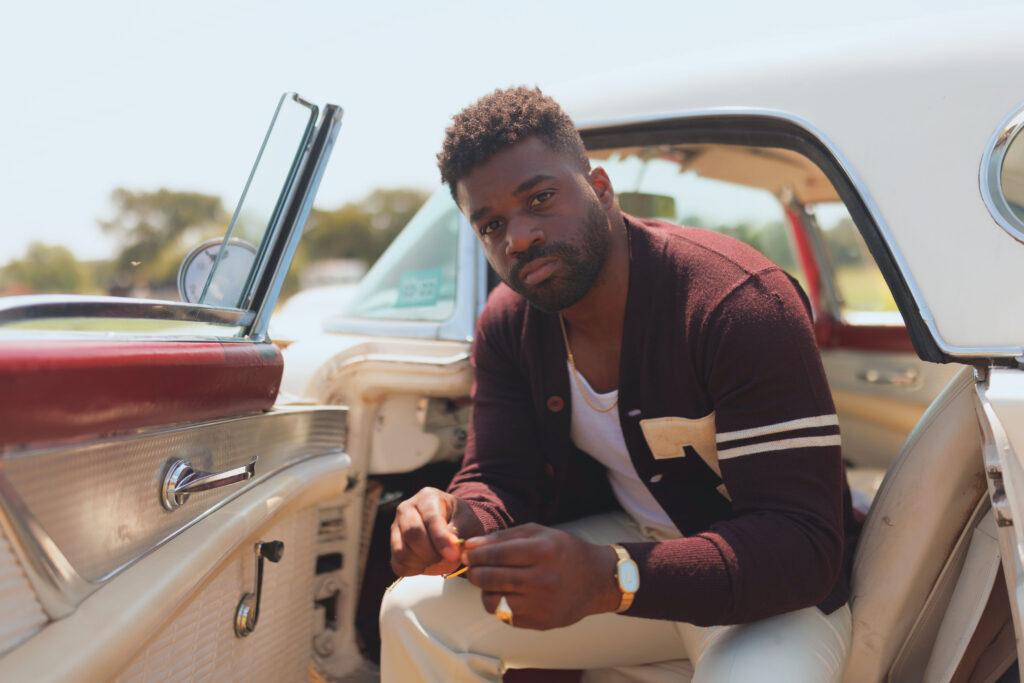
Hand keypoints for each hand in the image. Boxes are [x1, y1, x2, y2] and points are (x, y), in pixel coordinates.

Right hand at [389, 487, 483, 576]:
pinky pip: (398, 564)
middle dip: (432, 553)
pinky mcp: (393, 545)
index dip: (441, 539)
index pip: (430, 519)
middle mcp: (406, 508)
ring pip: (402, 551)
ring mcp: (396, 526)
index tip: (453, 555)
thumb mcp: (467, 522)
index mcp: (427, 497)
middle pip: (412, 534)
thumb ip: (459, 535)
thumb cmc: (460, 521)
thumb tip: (450, 552)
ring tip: (438, 559)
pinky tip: (427, 564)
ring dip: (423, 562)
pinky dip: (414, 569)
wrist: (452, 525)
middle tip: (447, 558)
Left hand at [463, 523, 620, 629]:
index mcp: (542, 551)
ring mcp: (541, 604)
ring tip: (491, 582)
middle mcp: (542, 579)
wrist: (597, 580)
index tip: (466, 554)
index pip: (495, 554)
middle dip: (474, 572)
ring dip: (485, 590)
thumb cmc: (564, 552)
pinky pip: (504, 615)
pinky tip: (509, 594)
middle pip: (490, 578)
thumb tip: (471, 545)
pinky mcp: (540, 622)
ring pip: (492, 600)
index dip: (475, 554)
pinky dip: (500, 604)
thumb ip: (504, 537)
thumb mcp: (539, 533)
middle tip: (473, 568)